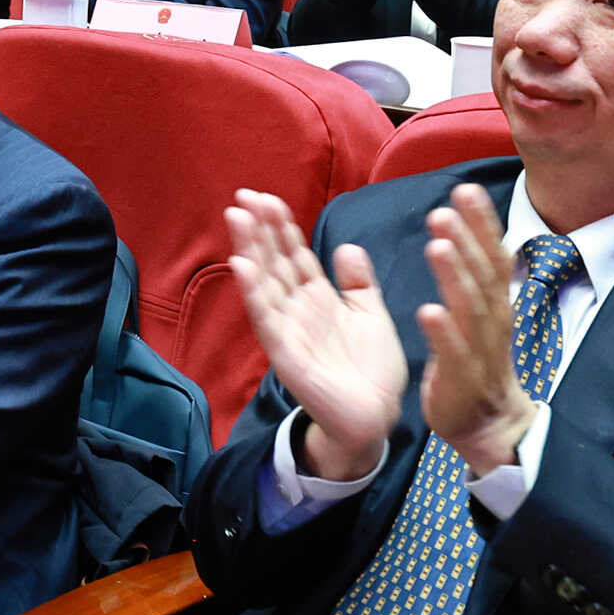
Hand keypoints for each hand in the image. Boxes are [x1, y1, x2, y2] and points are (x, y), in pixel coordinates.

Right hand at [226, 190, 406, 482]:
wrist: (376, 418)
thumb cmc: (373, 370)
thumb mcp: (372, 315)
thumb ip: (359, 283)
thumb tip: (345, 247)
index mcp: (317, 298)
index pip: (294, 254)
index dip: (281, 226)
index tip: (266, 197)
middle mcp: (297, 310)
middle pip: (273, 262)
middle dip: (259, 229)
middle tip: (243, 196)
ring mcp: (288, 331)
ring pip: (264, 283)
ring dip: (249, 250)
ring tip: (237, 218)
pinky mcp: (286, 355)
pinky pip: (267, 320)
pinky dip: (253, 293)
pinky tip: (241, 266)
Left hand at [410, 184, 541, 476]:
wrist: (490, 425)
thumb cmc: (479, 361)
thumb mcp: (481, 312)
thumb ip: (472, 273)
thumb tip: (459, 228)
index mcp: (496, 303)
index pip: (493, 256)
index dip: (481, 224)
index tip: (465, 189)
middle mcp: (493, 321)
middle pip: (483, 275)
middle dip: (467, 239)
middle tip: (445, 208)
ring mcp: (480, 349)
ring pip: (470, 308)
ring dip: (454, 276)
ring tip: (438, 245)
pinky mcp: (462, 378)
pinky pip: (453, 353)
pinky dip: (443, 332)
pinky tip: (428, 311)